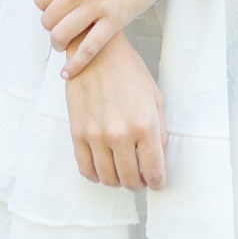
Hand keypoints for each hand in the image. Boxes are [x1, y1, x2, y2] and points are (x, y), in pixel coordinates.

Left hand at [31, 0, 182, 75]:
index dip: (45, 5)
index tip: (52, 8)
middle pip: (48, 19)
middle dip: (51, 24)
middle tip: (59, 24)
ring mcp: (96, 6)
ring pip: (62, 35)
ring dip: (59, 42)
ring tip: (63, 42)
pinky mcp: (116, 19)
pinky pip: (89, 48)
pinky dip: (76, 63)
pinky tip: (69, 71)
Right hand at [62, 33, 165, 190]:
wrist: (97, 53)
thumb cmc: (127, 71)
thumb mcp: (155, 97)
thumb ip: (159, 129)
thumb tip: (158, 154)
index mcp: (145, 125)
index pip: (154, 170)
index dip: (157, 182)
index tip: (157, 183)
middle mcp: (120, 134)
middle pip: (129, 179)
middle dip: (138, 184)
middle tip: (141, 181)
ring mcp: (97, 136)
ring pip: (107, 178)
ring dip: (117, 182)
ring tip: (123, 175)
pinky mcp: (78, 134)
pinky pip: (86, 168)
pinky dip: (96, 175)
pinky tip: (104, 169)